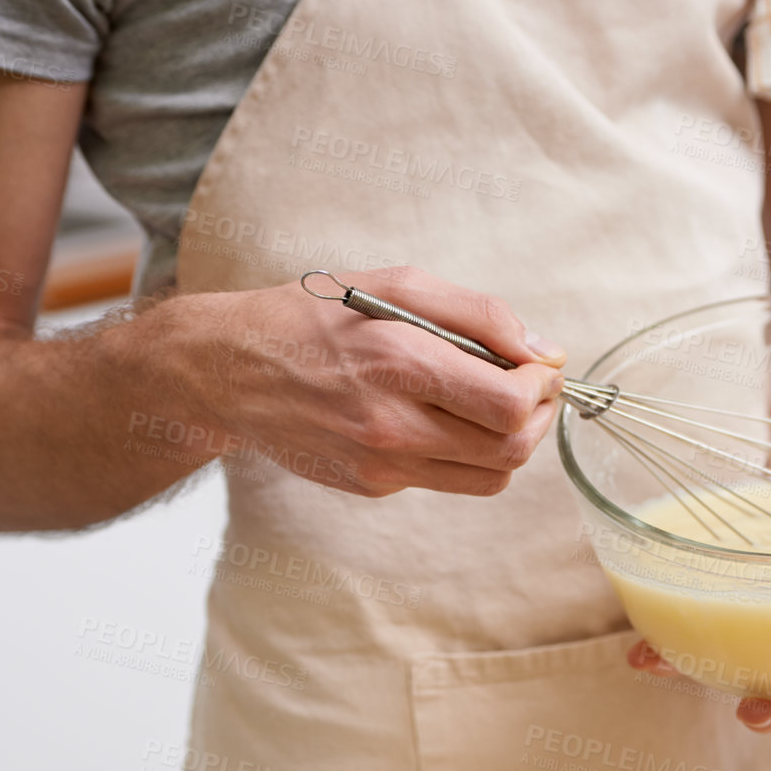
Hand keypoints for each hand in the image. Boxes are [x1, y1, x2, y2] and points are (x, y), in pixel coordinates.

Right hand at [162, 265, 565, 496]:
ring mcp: (380, 464)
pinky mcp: (372, 486)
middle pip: (511, 450)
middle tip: (532, 389)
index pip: (508, 404)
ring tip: (495, 407)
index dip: (541, 388)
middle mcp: (390, 424)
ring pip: (490, 478)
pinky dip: (464, 455)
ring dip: (510, 443)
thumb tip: (544, 351)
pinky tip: (439, 420)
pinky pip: (448, 482)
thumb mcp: (393, 285)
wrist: (226, 371)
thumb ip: (478, 314)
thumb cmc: (312, 317)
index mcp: (398, 362)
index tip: (539, 367)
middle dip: (537, 418)